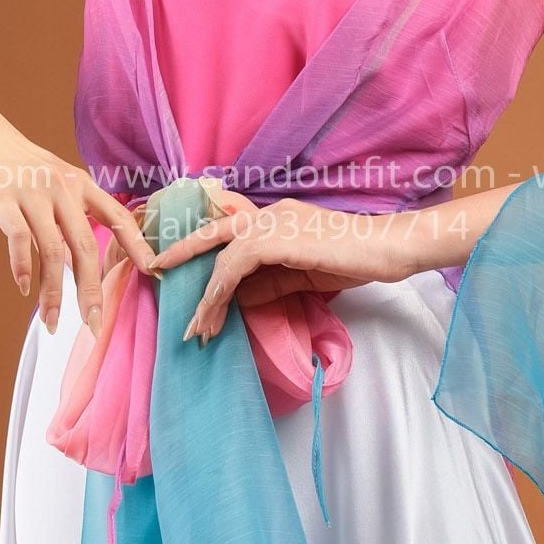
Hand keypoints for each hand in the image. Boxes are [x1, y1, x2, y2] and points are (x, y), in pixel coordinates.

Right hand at [0, 113, 156, 334]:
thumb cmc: (15, 163)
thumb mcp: (53, 179)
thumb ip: (69, 212)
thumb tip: (79, 258)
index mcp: (80, 184)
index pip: (117, 217)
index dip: (137, 245)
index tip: (153, 272)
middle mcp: (62, 188)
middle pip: (86, 247)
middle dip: (92, 291)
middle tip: (94, 324)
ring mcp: (33, 193)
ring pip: (53, 252)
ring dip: (52, 293)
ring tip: (51, 321)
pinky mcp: (3, 199)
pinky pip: (19, 240)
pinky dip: (22, 268)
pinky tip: (23, 287)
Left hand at [146, 194, 423, 343]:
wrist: (388, 247)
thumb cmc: (355, 259)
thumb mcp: (304, 275)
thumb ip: (270, 283)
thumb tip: (237, 298)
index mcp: (275, 217)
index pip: (228, 227)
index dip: (198, 244)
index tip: (175, 264)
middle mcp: (268, 214)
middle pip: (211, 233)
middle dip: (181, 256)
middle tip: (155, 277)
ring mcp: (271, 222)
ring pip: (220, 258)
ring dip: (206, 296)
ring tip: (197, 329)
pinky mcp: (275, 238)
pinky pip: (234, 266)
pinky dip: (220, 291)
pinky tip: (212, 313)